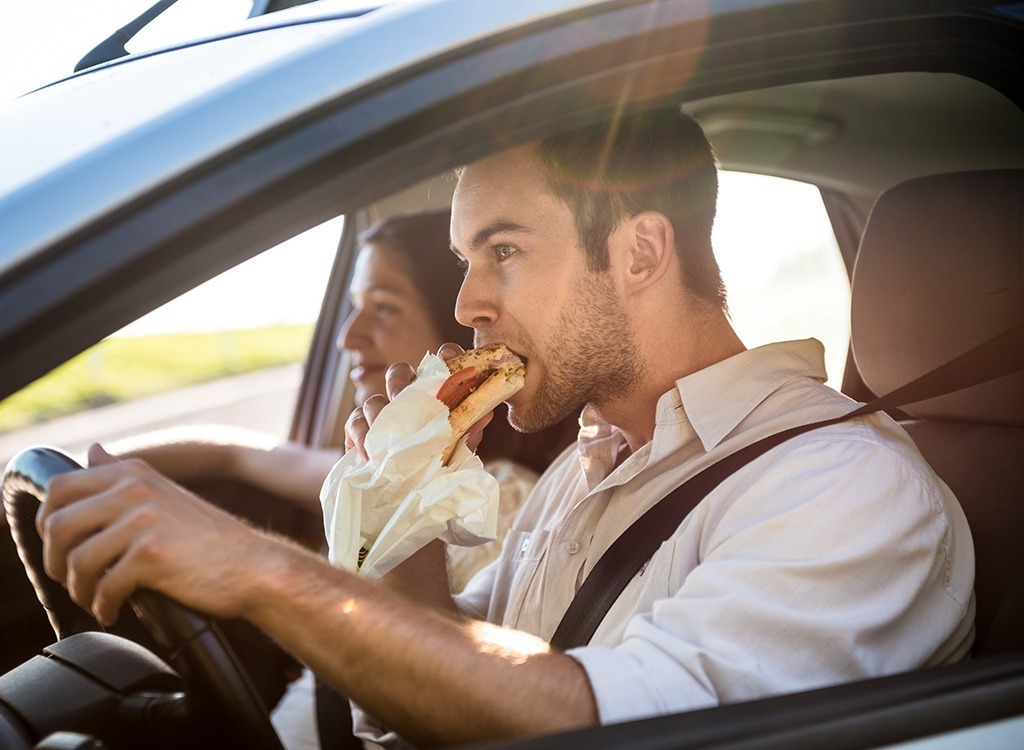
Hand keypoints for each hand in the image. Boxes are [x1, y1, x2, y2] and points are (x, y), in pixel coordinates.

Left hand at [36, 443, 274, 625]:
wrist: (254, 567)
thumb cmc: (210, 539)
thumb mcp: (164, 493)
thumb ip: (123, 473)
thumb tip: (93, 450)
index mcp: (135, 473)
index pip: (60, 488)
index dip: (49, 523)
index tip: (62, 547)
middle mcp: (136, 489)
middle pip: (59, 525)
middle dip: (56, 561)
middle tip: (72, 580)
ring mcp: (144, 521)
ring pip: (77, 561)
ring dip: (79, 589)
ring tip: (95, 599)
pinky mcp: (151, 555)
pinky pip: (103, 587)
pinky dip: (103, 606)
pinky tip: (115, 610)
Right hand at [344, 343, 491, 460]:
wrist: (410, 496)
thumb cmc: (437, 467)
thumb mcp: (458, 452)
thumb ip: (468, 434)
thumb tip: (484, 415)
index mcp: (434, 394)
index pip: (440, 365)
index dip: (444, 356)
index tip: (448, 359)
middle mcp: (406, 397)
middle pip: (398, 373)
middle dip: (399, 382)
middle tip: (401, 397)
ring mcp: (381, 412)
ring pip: (374, 399)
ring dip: (378, 414)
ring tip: (385, 437)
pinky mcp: (359, 429)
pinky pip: (354, 422)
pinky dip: (360, 436)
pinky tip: (369, 455)